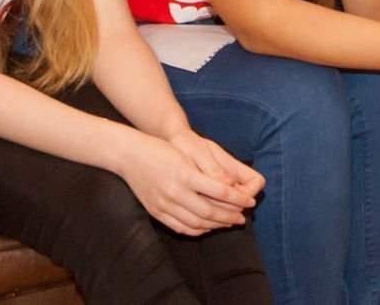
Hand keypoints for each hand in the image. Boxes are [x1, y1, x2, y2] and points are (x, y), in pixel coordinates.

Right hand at [117, 132, 255, 235]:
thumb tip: (231, 187)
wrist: (129, 155)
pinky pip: (181, 227)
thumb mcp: (186, 155)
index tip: (250, 202)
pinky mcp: (156, 212)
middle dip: (230, 216)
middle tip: (242, 217)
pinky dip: (197, 230)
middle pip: (210, 211)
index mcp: (185, 174)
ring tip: (228, 223)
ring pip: (197, 223)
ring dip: (216, 225)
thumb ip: (208, 172)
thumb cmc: (160, 150)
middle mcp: (175, 192)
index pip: (220, 192)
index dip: (238, 199)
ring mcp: (164, 204)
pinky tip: (207, 227)